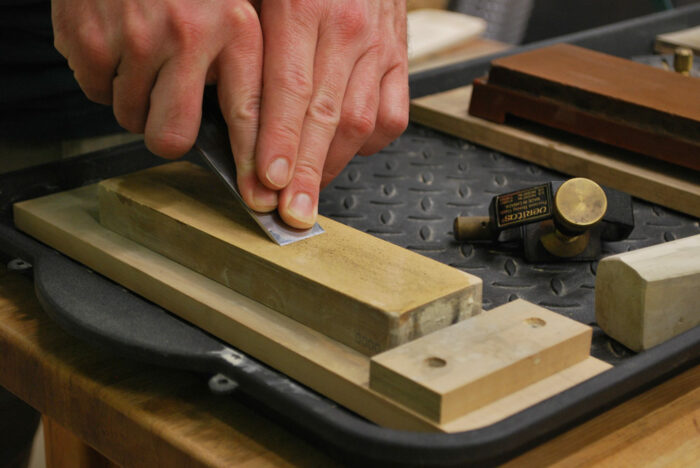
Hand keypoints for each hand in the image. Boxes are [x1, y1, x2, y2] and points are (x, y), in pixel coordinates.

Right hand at [51, 0, 278, 211]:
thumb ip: (240, 63)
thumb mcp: (233, 7)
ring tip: (144, 60)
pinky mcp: (90, 40)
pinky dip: (105, 78)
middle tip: (170, 116)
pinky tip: (119, 45)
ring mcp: (136, 39)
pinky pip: (96, 93)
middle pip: (173, 137)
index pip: (249, 114)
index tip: (261, 197)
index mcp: (235, 27)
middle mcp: (189, 35)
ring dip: (135, 101)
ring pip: (130, 118)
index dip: (254, 164)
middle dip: (169, 137)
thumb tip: (246, 132)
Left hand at [255, 1, 408, 227]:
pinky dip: (368, 143)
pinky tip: (344, 152)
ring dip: (333, 165)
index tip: (269, 183)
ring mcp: (381, 45)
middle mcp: (348, 28)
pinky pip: (392, 115)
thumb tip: (217, 101)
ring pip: (361, 122)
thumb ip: (244, 38)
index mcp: (304, 5)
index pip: (289, 90)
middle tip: (292, 213)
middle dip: (307, 173)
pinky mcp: (401, 57)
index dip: (280, 143)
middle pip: (327, 117)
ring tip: (309, 193)